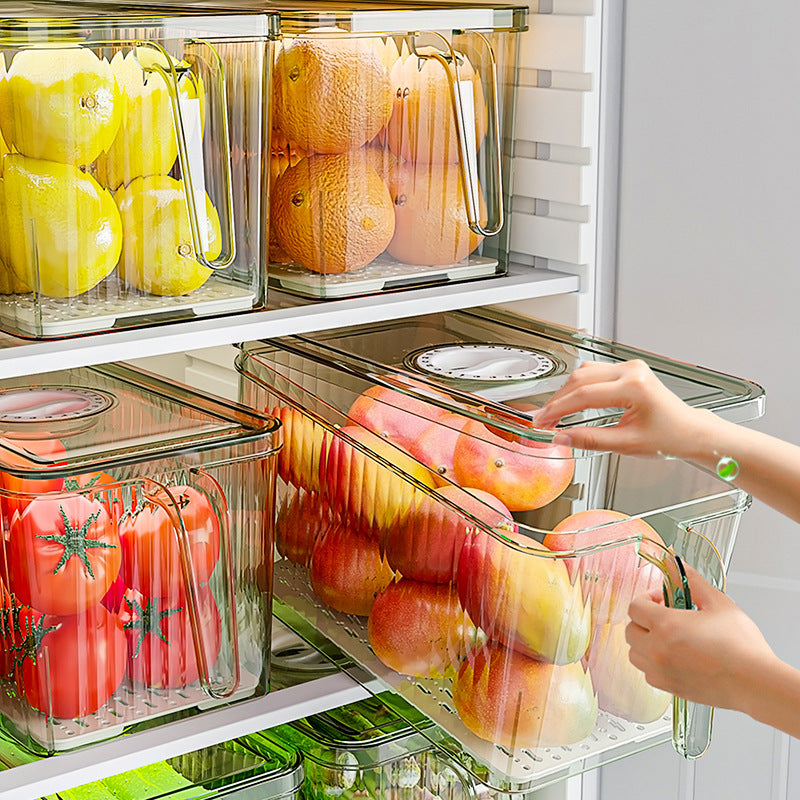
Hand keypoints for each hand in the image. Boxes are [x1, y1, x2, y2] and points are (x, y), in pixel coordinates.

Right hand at [534, 359, 711, 458]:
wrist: (689, 432)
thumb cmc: (669, 437)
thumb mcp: (626, 445)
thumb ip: (589, 440)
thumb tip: (561, 438)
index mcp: (634, 387)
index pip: (584, 395)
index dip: (558, 409)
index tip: (543, 422)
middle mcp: (632, 371)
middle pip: (580, 379)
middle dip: (558, 401)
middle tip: (544, 420)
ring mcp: (630, 367)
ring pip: (584, 373)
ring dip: (566, 392)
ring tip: (554, 413)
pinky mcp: (628, 370)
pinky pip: (594, 373)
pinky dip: (578, 388)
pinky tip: (570, 402)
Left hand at [625, 563, 775, 711]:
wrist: (755, 682)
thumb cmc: (741, 646)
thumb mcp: (719, 603)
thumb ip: (695, 583)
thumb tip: (680, 568)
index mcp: (666, 625)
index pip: (634, 607)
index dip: (646, 598)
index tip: (662, 599)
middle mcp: (657, 650)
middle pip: (630, 630)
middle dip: (643, 620)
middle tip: (664, 617)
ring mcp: (662, 672)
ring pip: (634, 654)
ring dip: (644, 643)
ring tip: (667, 638)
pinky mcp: (671, 688)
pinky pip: (648, 674)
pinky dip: (653, 664)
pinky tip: (673, 657)